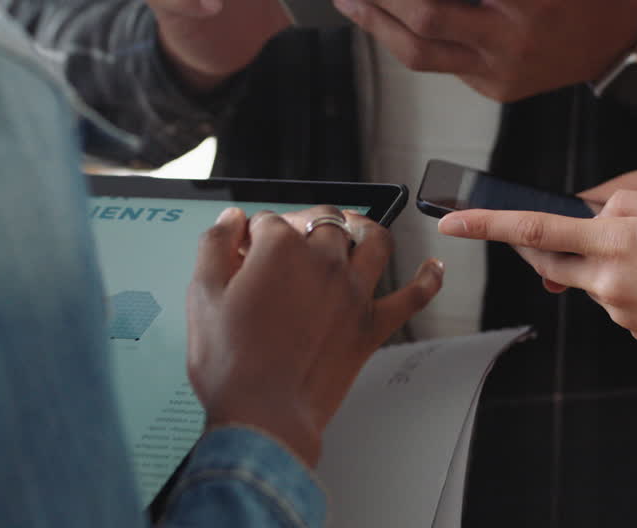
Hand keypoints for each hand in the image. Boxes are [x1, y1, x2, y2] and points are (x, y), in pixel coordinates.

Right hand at [185, 206, 442, 466]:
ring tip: (355, 227)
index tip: (244, 250)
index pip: (268, 222)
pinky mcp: (372, 325)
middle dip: (302, 221)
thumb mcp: (203, 295)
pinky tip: (433, 268)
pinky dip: (428, 279)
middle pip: (322, 221)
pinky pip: (413, 296)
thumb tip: (231, 221)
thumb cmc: (232, 363)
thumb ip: (214, 246)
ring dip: (365, 227)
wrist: (264, 416)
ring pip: (374, 240)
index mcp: (280, 249)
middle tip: (288, 238)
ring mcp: (354, 292)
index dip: (253, 234)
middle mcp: (324, 262)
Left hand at [331, 0, 636, 102]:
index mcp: (536, 0)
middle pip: (432, 20)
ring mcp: (499, 72)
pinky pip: (439, 66)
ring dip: (379, 26)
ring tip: (349, 0)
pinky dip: (405, 42)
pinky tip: (382, 19)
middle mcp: (513, 42)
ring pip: (424, 55)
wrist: (621, 41)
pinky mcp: (492, 87)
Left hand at [438, 191, 636, 360]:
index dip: (488, 223)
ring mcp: (620, 309)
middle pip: (552, 256)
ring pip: (591, 277)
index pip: (535, 227)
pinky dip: (632, 286)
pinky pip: (619, 300)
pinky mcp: (635, 331)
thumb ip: (628, 206)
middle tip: (532, 231)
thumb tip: (596, 213)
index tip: (451, 220)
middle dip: (536, 244)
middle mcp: (608, 277)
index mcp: (616, 238)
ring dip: (605, 262)